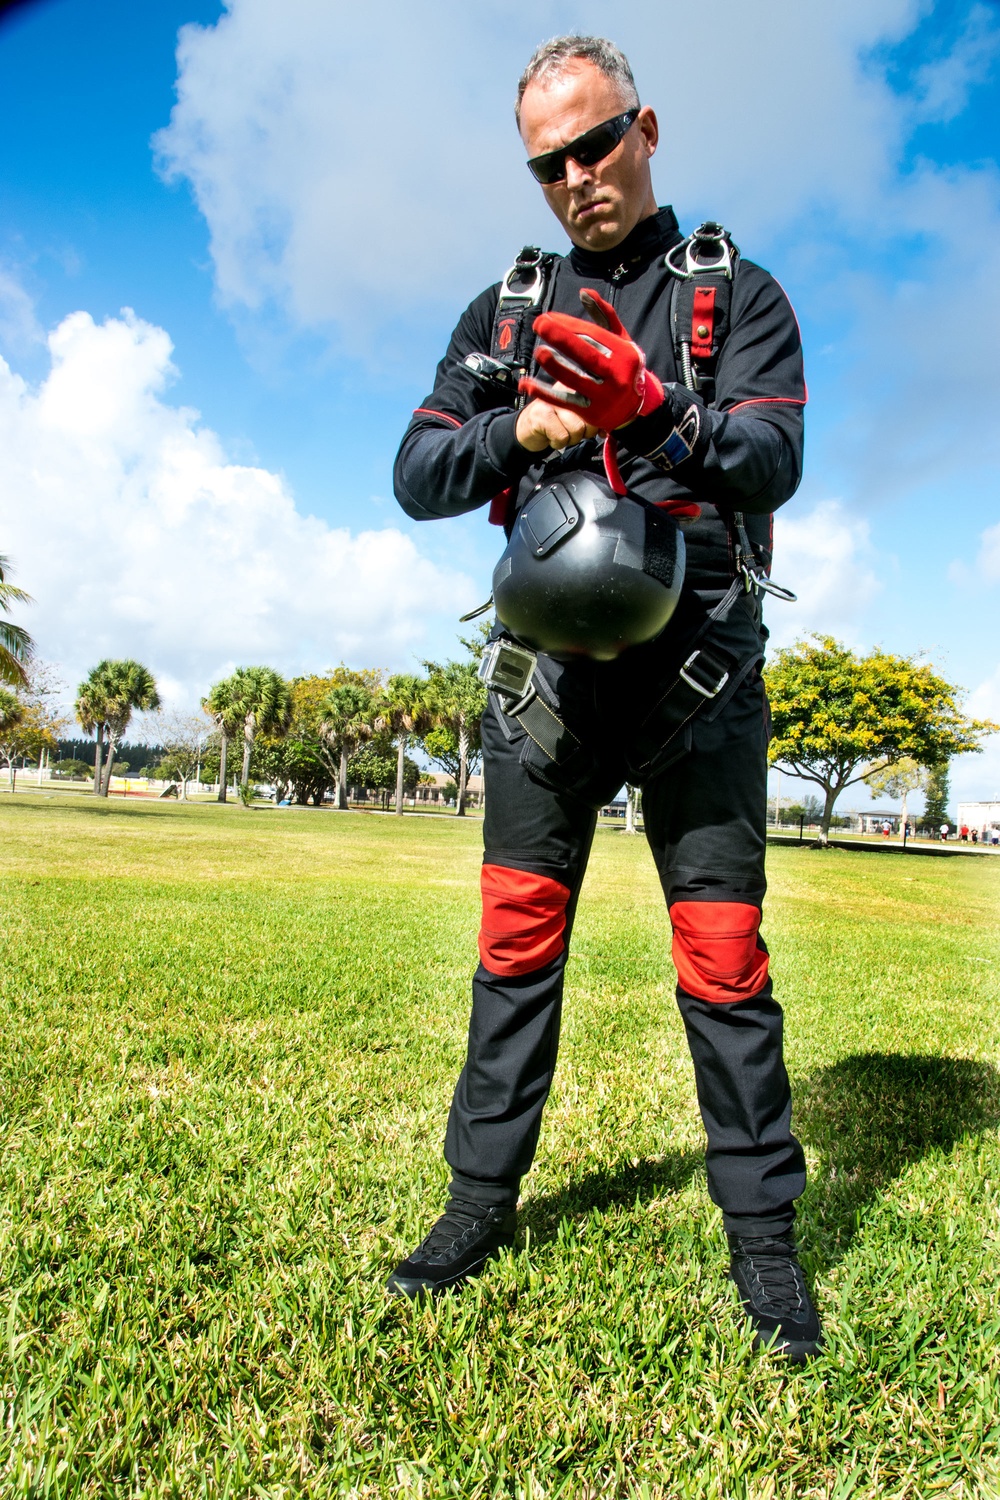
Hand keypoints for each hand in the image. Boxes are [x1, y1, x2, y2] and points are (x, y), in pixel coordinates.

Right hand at [515, 397, 598, 452]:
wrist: (528, 428)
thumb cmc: (557, 422)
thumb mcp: (578, 416)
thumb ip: (594, 419)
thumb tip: (606, 430)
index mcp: (578, 386)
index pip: (599, 401)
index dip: (599, 419)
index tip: (597, 429)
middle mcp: (566, 389)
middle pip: (590, 418)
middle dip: (585, 432)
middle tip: (571, 429)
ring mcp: (553, 400)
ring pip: (577, 429)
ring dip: (570, 439)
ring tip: (560, 432)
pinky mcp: (543, 414)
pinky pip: (562, 436)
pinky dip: (558, 442)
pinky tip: (551, 435)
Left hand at [519, 288, 664, 429]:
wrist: (636, 408)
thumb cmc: (624, 367)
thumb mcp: (621, 340)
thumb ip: (604, 315)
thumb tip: (584, 292)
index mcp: (624, 353)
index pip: (594, 336)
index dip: (570, 325)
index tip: (549, 316)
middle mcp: (616, 375)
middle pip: (586, 355)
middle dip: (562, 338)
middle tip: (540, 324)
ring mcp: (604, 395)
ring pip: (576, 379)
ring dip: (555, 366)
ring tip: (538, 352)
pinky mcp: (591, 412)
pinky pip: (564, 401)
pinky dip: (544, 393)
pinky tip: (527, 384)